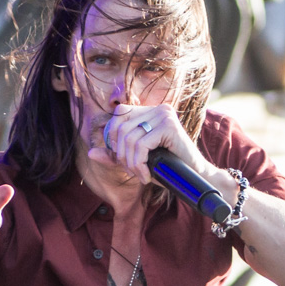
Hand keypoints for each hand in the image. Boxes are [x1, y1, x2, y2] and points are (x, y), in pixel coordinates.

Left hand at [93, 104, 210, 184]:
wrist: (194, 177)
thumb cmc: (167, 167)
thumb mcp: (137, 160)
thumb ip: (115, 156)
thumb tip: (90, 153)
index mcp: (149, 111)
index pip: (118, 115)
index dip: (113, 138)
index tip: (123, 160)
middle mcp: (157, 108)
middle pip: (121, 127)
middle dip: (121, 154)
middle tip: (132, 171)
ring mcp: (164, 115)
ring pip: (129, 138)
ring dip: (131, 163)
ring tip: (141, 175)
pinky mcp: (169, 126)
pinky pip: (142, 146)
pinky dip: (140, 165)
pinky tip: (147, 175)